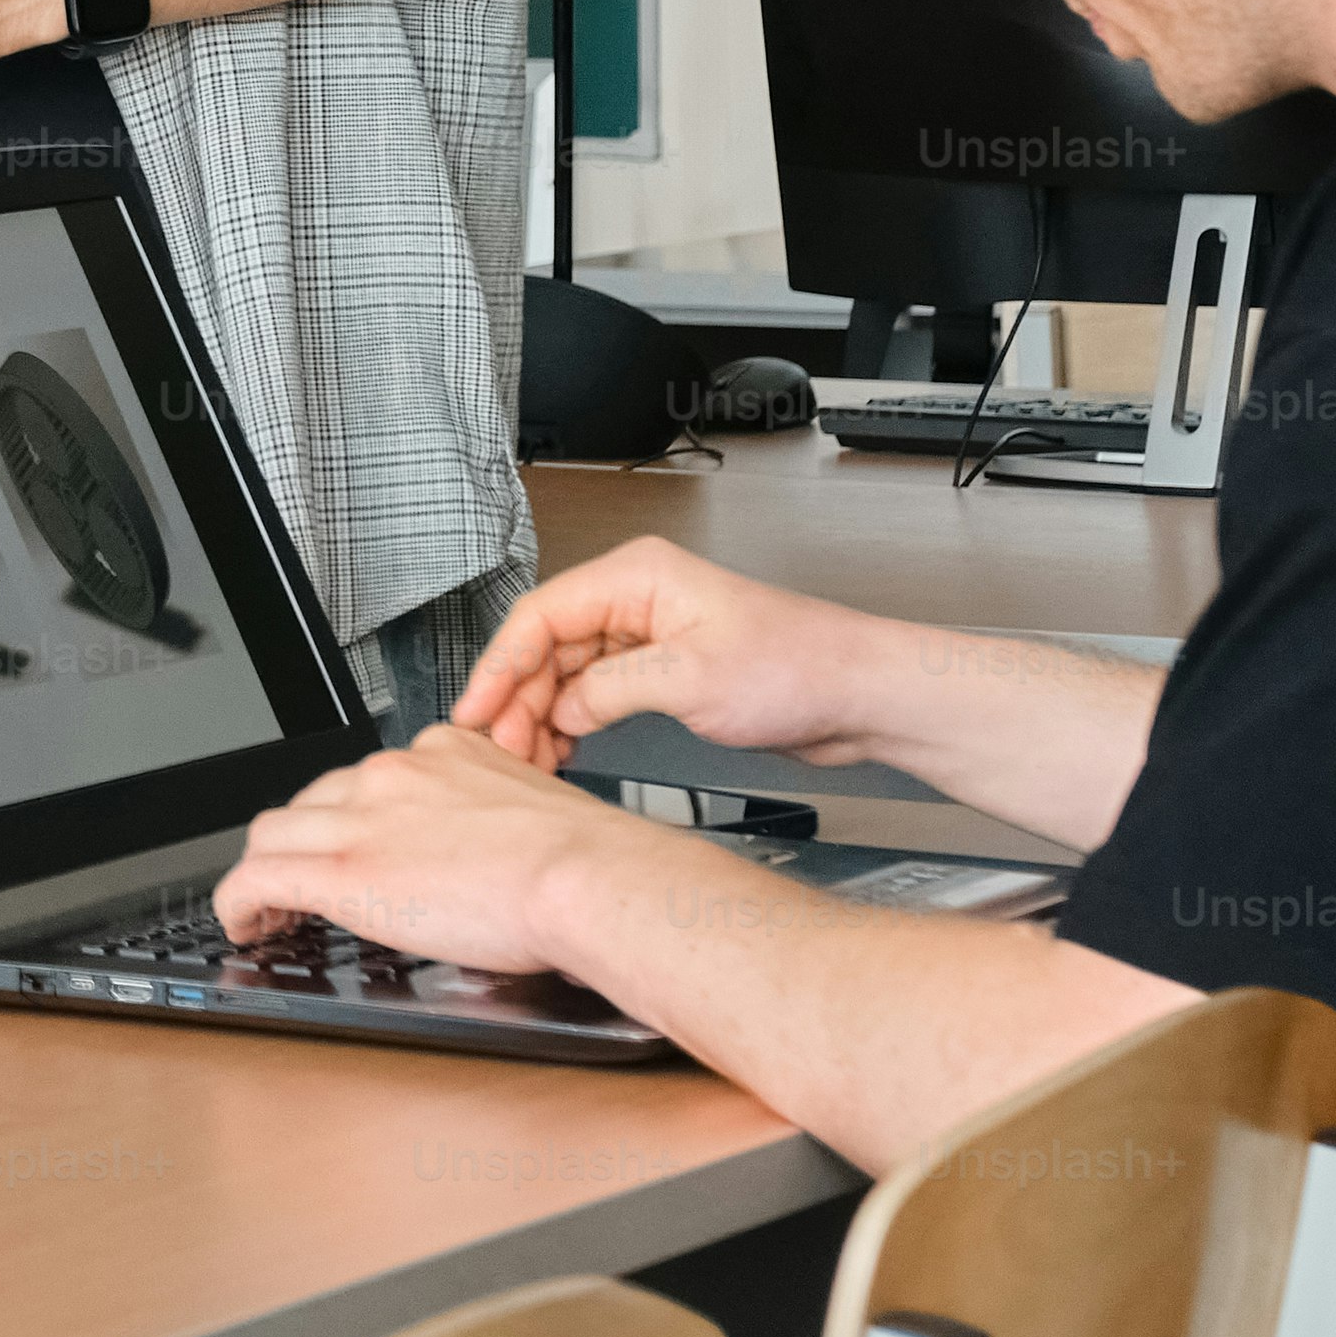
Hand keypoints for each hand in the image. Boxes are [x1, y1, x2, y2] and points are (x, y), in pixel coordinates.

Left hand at [213, 726, 658, 974]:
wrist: (586, 876)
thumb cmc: (585, 861)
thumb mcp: (535, 811)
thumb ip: (495, 819)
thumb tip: (490, 852)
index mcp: (442, 752)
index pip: (369, 779)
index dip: (349, 820)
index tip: (353, 845)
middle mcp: (392, 774)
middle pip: (311, 800)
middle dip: (301, 841)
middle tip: (303, 883)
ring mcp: (362, 818)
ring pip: (273, 833)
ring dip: (265, 871)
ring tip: (270, 910)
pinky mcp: (342, 870)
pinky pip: (257, 878)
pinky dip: (238, 904)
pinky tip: (246, 926)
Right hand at [445, 538, 898, 774]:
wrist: (859, 695)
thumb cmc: (801, 668)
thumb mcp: (690, 680)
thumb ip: (610, 692)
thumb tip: (563, 709)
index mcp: (637, 578)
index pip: (539, 614)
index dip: (499, 666)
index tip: (476, 710)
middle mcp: (639, 598)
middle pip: (547, 644)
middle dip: (518, 697)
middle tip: (501, 747)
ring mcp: (650, 634)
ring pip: (568, 670)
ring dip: (544, 714)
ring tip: (527, 758)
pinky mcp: (664, 668)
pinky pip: (597, 690)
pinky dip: (575, 720)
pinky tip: (563, 749)